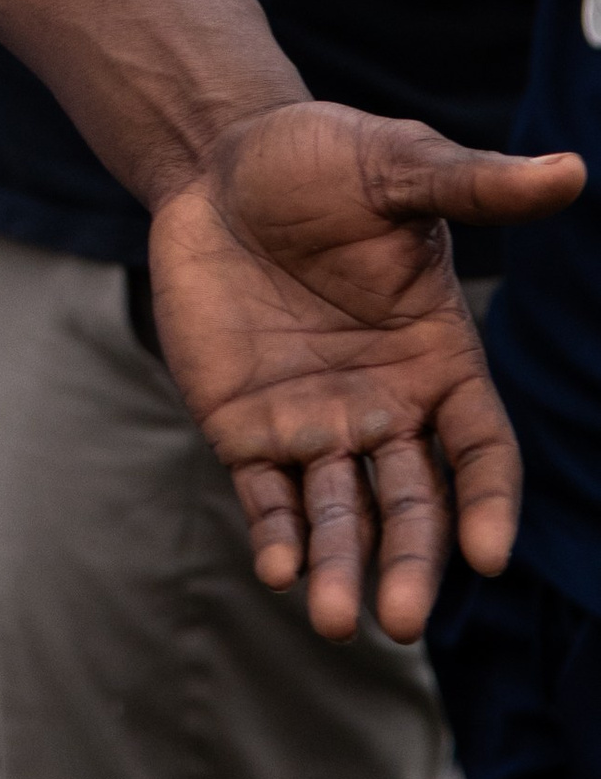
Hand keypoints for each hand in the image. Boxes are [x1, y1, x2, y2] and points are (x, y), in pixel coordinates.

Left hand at [151, 101, 580, 639]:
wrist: (213, 160)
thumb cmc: (315, 158)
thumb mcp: (395, 167)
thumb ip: (471, 188)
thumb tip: (569, 170)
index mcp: (439, 360)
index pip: (481, 450)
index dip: (488, 502)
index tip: (485, 553)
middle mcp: (387, 408)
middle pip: (416, 505)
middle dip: (413, 563)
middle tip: (403, 620)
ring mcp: (317, 424)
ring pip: (342, 516)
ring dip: (341, 568)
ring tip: (334, 619)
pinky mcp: (247, 428)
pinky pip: (268, 498)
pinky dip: (276, 537)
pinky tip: (277, 570)